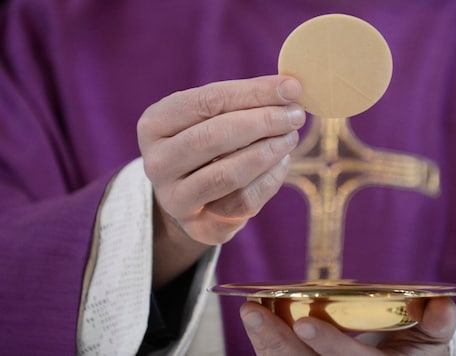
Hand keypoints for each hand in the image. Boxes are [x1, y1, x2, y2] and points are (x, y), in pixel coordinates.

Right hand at [137, 75, 304, 285]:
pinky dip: (270, 179)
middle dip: (264, 122)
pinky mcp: (199, 226)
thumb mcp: (214, 117)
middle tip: (295, 115)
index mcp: (154, 124)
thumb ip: (245, 101)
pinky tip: (283, 162)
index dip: (254, 92)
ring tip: (290, 137)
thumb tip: (290, 88)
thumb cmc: (208, 145)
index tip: (291, 88)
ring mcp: (174, 198)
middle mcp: (157, 162)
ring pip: (228, 173)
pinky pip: (243, 201)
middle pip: (215, 136)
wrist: (191, 198)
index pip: (208, 101)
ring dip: (269, 151)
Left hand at [241, 297, 455, 354]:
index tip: (304, 322)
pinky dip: (268, 348)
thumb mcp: (434, 342)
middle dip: (278, 344)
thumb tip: (442, 305)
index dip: (330, 344)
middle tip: (254, 312)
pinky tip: (257, 323)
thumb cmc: (416, 353)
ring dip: (265, 344)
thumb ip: (437, 324)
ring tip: (250, 312)